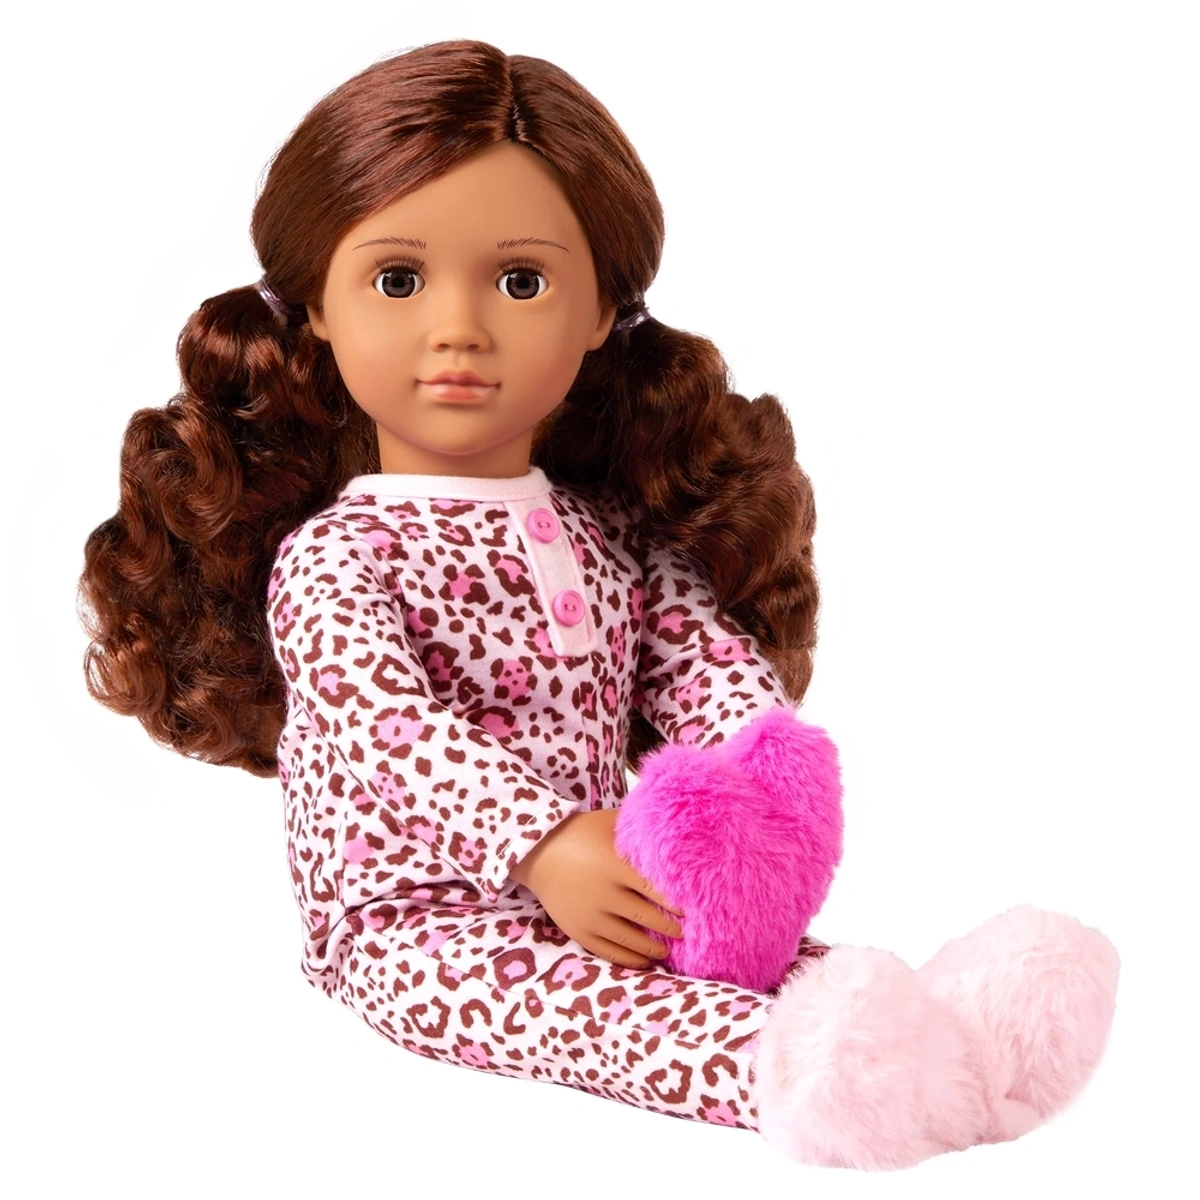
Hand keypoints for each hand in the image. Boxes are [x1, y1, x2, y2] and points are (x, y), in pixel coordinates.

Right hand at [510, 807, 685, 968]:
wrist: (537, 852)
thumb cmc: (579, 833)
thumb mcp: (608, 823)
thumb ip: (636, 828)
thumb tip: (670, 823)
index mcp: (614, 865)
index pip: (653, 888)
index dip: (674, 902)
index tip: (688, 909)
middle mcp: (603, 894)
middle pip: (645, 917)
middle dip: (669, 927)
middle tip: (684, 932)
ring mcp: (590, 916)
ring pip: (629, 939)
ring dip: (653, 948)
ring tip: (667, 950)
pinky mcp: (578, 931)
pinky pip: (608, 951)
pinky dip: (629, 959)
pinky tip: (644, 961)